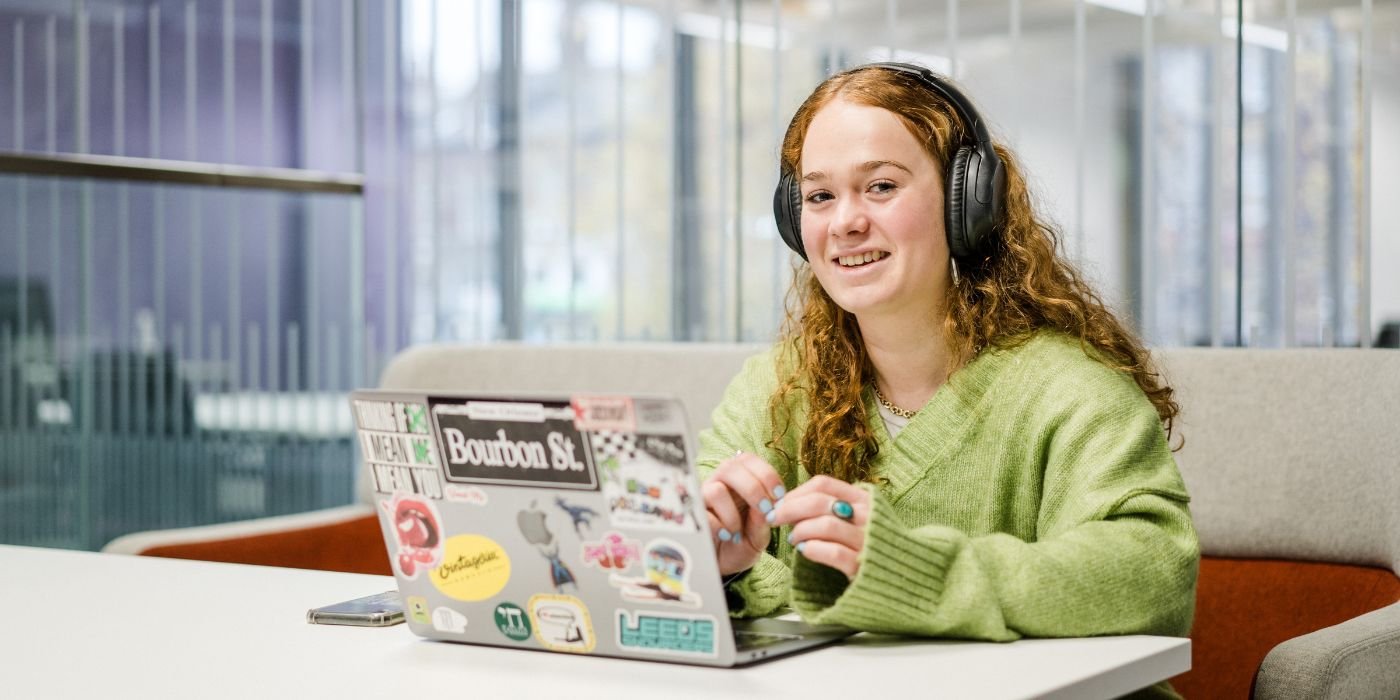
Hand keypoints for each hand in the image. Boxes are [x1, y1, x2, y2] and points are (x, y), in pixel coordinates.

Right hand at [702, 451, 786, 575]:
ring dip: (733, 513)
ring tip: (738, 532)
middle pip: (729, 467)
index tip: (779, 495)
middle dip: (753, 488)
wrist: (722, 565)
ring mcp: (703, 498)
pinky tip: (725, 536)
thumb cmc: (742, 544)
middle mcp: (719, 484)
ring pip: (715, 490)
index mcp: (738, 481)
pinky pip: (702, 513)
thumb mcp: (758, 536)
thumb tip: (764, 508)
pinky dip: (718, 526)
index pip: (747, 460)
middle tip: (765, 509)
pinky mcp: (692, 515)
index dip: (765, 473)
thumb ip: (761, 522)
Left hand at [767, 475, 869, 579]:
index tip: (780, 504)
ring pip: (825, 525)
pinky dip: (813, 549)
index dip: (795, 492)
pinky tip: (805, 551)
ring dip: (801, 531)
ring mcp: (867, 541)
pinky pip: (832, 552)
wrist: (899, 578)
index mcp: (864, 499)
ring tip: (794, 540)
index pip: (823, 484)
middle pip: (818, 502)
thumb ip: (831, 508)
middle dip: (789, 509)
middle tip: (774, 520)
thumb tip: (790, 504)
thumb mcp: (856, 519)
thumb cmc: (868, 545)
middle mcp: (868, 516)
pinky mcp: (862, 566)